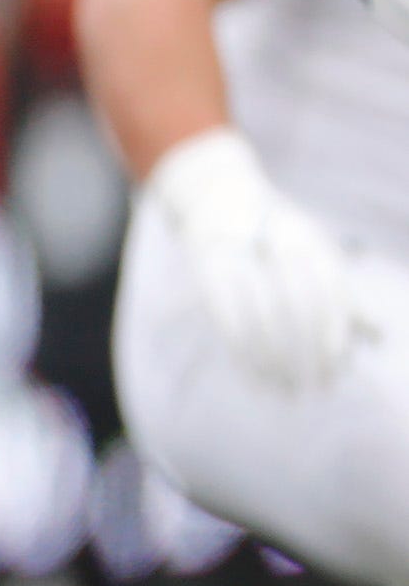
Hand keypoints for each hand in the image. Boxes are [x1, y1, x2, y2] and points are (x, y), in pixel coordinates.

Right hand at [146, 126, 361, 391]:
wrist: (216, 197)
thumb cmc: (275, 233)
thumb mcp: (315, 256)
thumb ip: (343, 296)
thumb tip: (377, 338)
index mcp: (307, 240)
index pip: (329, 295)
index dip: (334, 335)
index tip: (336, 369)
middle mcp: (275, 243)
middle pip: (298, 307)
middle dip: (309, 352)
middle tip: (318, 387)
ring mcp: (240, 252)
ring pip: (262, 316)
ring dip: (275, 360)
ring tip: (284, 389)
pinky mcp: (208, 266)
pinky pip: (228, 317)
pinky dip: (242, 353)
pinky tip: (253, 375)